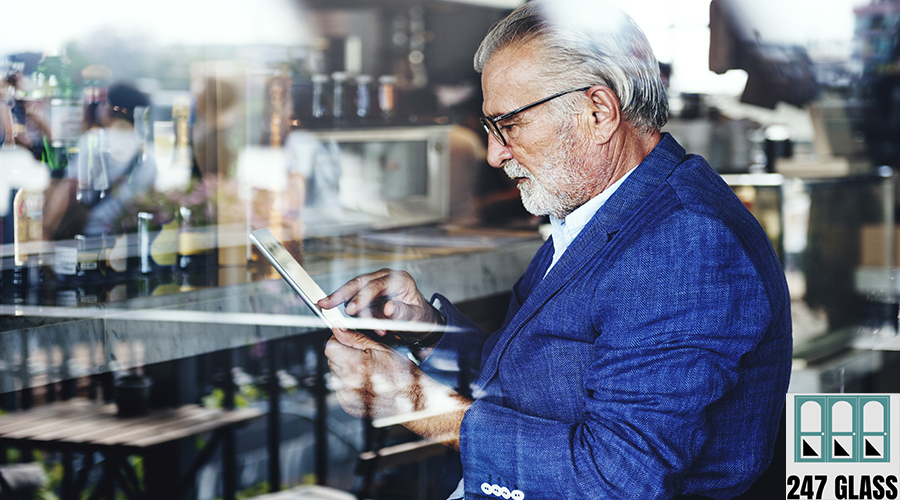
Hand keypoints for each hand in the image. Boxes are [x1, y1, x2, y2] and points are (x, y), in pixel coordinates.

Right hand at [318, 268, 442, 344]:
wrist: (420, 321)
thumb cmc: (420, 318)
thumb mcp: (415, 318)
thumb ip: (402, 313)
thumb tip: (388, 309)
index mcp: (399, 280)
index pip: (375, 285)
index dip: (361, 298)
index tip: (350, 310)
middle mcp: (385, 278)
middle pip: (358, 282)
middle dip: (340, 294)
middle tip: (324, 304)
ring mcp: (375, 285)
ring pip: (353, 291)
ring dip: (349, 308)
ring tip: (362, 326)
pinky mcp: (368, 295)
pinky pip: (354, 300)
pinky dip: (351, 312)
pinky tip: (357, 323)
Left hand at [325, 326, 469, 447]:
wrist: (414, 400)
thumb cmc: (403, 375)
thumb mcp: (381, 348)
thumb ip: (355, 338)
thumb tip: (338, 328)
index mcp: (356, 365)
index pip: (330, 347)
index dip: (338, 341)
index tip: (346, 341)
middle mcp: (349, 383)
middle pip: (332, 360)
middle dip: (343, 355)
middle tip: (362, 357)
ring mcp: (348, 397)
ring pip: (335, 375)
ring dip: (346, 370)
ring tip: (366, 371)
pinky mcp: (349, 406)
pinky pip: (340, 389)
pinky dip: (349, 384)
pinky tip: (365, 382)